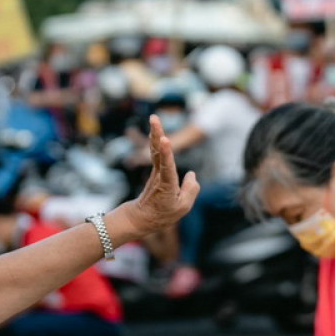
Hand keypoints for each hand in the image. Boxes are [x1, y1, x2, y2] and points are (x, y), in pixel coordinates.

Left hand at [120, 115, 200, 235]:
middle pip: (157, 151)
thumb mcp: (183, 207)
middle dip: (156, 134)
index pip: (167, 167)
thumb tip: (191, 174)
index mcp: (167, 185)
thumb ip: (191, 189)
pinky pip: (157, 152)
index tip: (164, 139)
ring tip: (154, 118)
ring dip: (155, 133)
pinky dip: (156, 140)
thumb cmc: (164, 214)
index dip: (166, 153)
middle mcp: (160, 175)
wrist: (143, 217)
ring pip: (155, 149)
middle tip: (154, 118)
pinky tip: (156, 130)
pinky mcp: (157, 170)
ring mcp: (156, 171)